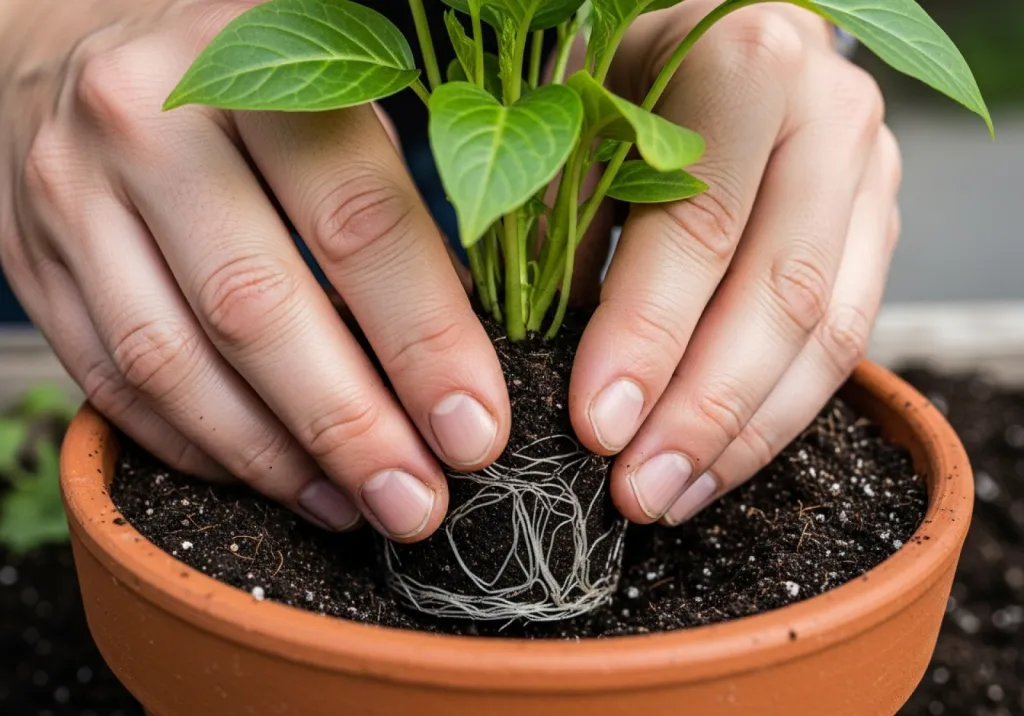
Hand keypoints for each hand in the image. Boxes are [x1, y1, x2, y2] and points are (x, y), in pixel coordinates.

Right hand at [0, 0, 511, 540]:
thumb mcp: (336, 104)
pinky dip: (197, 448)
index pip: (357, 222)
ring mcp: (71, 194)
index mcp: (255, 67)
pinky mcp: (31, 261)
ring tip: (351, 505)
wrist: (81, 45)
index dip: (424, 341)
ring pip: (172, 364)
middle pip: (255, 307)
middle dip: (349, 427)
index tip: (474, 432)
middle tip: (415, 502)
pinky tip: (269, 478)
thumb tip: (449, 361)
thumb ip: (391, 211)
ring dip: (272, 458)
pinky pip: (111, 383)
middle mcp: (146, 124)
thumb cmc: (247, 91)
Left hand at [569, 1, 901, 524]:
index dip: (647, 335)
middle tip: (637, 488)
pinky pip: (845, 342)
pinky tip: (716, 464)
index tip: (596, 425)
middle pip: (778, 293)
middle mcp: (830, 116)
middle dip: (701, 410)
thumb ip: (568, 220)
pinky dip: (778, 415)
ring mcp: (872, 175)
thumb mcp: (578, 118)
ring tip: (672, 495)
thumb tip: (547, 357)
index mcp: (745, 65)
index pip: (698, 224)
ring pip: (828, 335)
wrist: (732, 37)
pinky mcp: (881, 227)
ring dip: (745, 434)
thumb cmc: (634, 77)